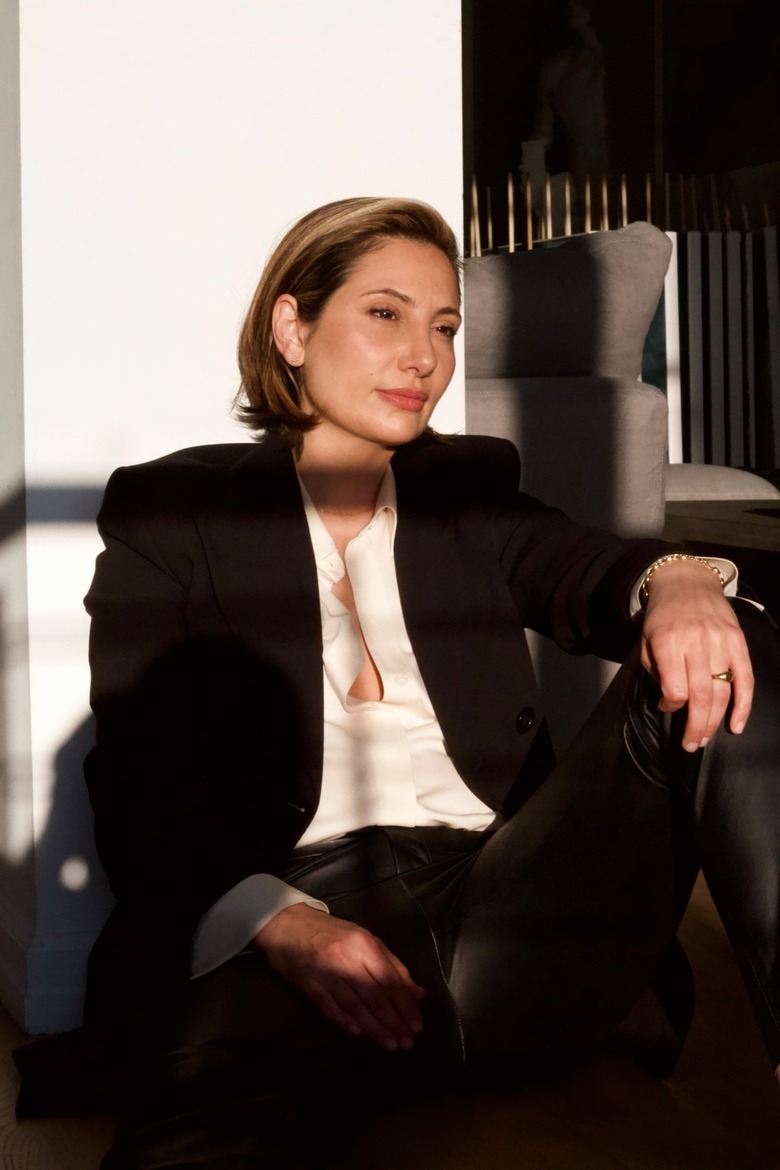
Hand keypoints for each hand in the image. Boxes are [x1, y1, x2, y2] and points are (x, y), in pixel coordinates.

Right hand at [254, 903, 424, 1050]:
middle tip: (406, 1043)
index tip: (417, 1025)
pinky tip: (356, 1034)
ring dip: (373, 1027)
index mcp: (364, 944)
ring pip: (354, 1004)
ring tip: (389, 1045)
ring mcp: (325, 971)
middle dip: (392, 1021)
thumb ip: (391, 965)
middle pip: (374, 995)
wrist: (286, 923)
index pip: (390, 979)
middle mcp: (346, 958)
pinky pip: (327, 1005)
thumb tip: (417, 993)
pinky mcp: (306, 983)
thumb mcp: (365, 939)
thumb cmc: (331, 932)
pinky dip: (342, 1020)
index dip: (405, 1004)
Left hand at [640, 561, 752, 751]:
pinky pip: (745, 679)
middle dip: (696, 726)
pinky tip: (736, 725)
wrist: (686, 582)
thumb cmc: (662, 616)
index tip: (665, 707)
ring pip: (723, 692)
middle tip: (691, 744)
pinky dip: (743, 706)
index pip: (675, 688)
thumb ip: (656, 671)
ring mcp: (721, 642)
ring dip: (714, 721)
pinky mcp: (738, 642)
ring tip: (704, 739)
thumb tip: (669, 703)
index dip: (670, 705)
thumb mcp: (647, 641)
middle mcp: (697, 644)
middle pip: (701, 696)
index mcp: (669, 643)